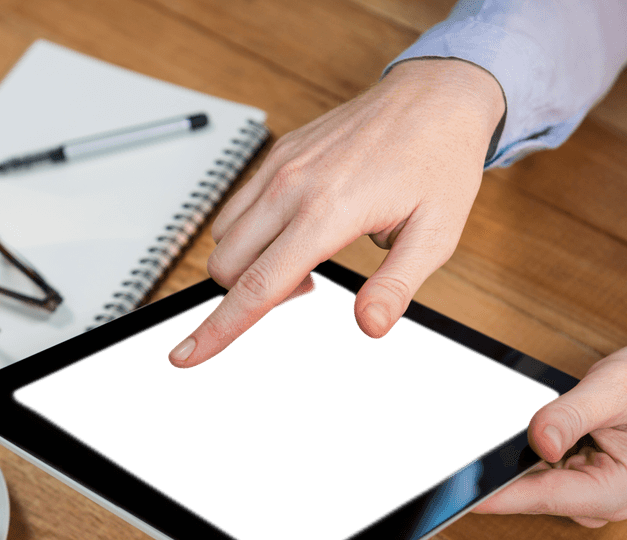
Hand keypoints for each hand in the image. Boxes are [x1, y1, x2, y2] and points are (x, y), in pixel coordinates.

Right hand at [168, 58, 504, 367]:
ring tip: (305, 255)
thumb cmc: (439, 163)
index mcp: (327, 212)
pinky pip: (236, 206)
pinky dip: (251, 233)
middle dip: (248, 294)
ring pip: (222, 237)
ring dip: (247, 263)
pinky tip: (297, 227)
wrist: (435, 97)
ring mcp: (279, 167)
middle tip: (308, 285)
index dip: (217, 330)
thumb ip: (396, 287)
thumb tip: (369, 326)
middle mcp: (291, 187)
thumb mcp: (436, 235)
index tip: (186, 356)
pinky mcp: (278, 154)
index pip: (257, 286)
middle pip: (225, 266)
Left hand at [474, 331, 626, 526]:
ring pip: (526, 478)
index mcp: (612, 492)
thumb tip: (538, 440)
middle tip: (489, 432)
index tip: (456, 492)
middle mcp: (596, 501)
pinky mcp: (572, 479)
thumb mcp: (615, 389)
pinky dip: (528, 448)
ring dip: (518, 452)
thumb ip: (571, 415)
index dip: (494, 493)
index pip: (538, 497)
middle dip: (504, 463)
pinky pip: (534, 468)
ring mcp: (582, 492)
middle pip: (526, 491)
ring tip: (543, 419)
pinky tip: (541, 427)